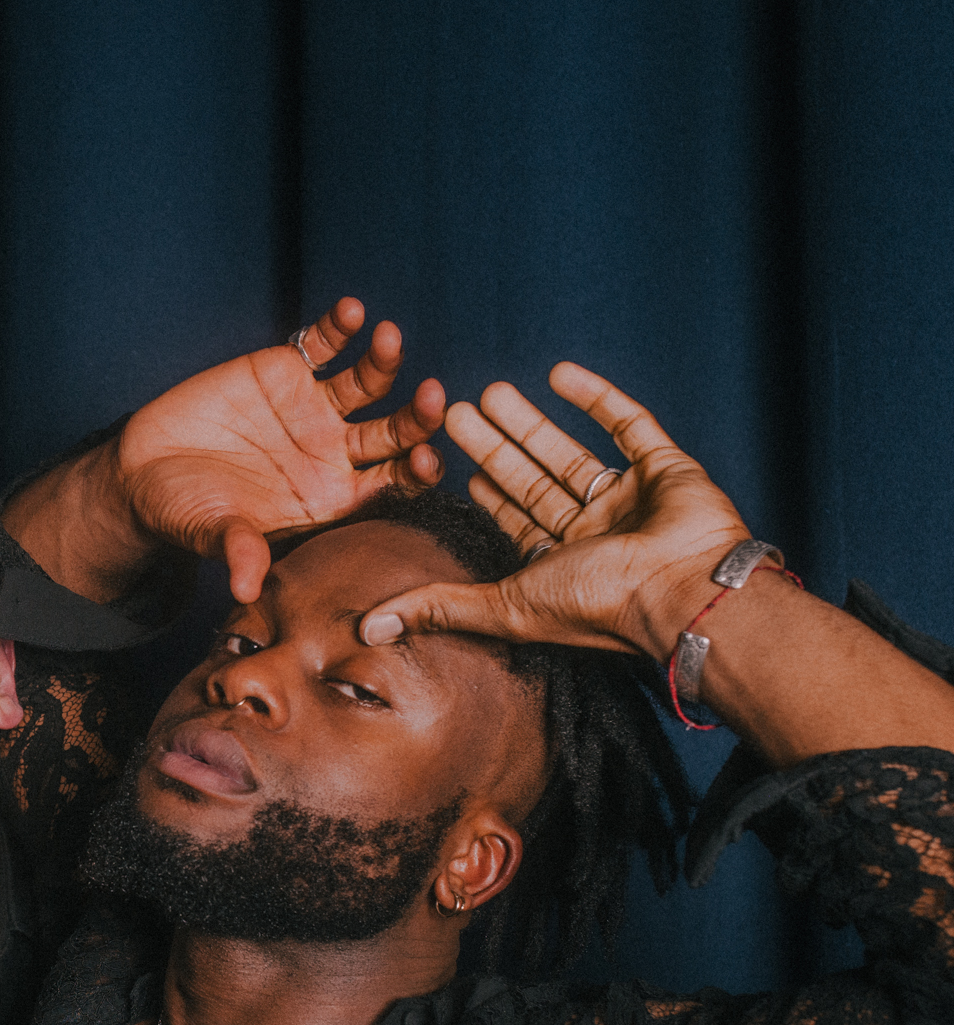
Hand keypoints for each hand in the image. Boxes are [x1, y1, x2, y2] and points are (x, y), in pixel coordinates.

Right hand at [117, 297, 445, 601]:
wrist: (146, 468)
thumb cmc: (184, 512)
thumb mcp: (211, 531)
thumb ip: (238, 550)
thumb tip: (244, 591)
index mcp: (331, 498)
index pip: (389, 487)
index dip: (412, 474)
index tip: (424, 460)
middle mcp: (334, 452)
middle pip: (393, 433)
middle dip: (417, 417)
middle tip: (433, 398)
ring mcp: (315, 407)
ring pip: (366, 382)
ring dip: (384, 361)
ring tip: (386, 339)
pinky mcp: (287, 369)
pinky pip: (323, 344)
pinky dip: (339, 326)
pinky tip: (351, 312)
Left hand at [361, 363, 751, 657]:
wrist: (683, 588)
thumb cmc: (596, 605)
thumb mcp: (502, 605)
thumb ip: (438, 606)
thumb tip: (366, 627)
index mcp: (558, 567)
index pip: (510, 521)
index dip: (482, 490)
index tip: (447, 459)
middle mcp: (593, 535)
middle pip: (533, 479)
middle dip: (494, 445)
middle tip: (453, 408)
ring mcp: (631, 501)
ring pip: (573, 451)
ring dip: (533, 421)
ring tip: (491, 390)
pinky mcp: (667, 468)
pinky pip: (630, 426)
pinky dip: (598, 399)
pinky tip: (560, 373)